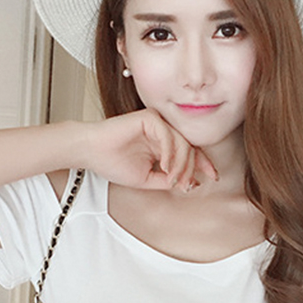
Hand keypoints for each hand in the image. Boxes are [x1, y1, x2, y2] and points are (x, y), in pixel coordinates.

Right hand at [82, 109, 217, 190]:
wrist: (91, 152)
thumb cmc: (113, 163)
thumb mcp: (147, 179)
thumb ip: (167, 180)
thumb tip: (191, 184)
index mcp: (163, 144)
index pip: (190, 152)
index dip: (203, 165)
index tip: (212, 179)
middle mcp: (163, 132)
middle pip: (190, 148)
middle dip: (192, 169)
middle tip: (187, 185)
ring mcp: (157, 123)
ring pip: (182, 143)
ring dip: (181, 164)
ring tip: (173, 179)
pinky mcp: (150, 118)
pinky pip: (169, 136)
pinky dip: (170, 153)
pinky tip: (165, 166)